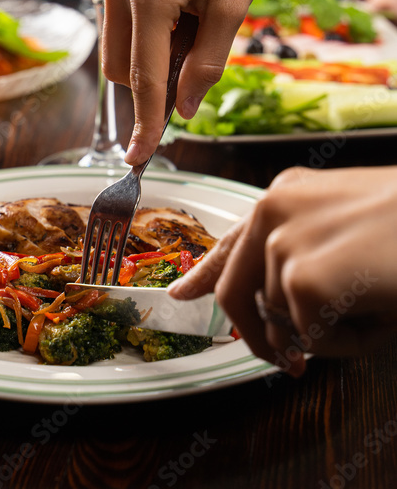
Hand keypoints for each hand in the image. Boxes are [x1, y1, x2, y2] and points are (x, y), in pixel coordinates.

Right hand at [102, 0, 303, 164]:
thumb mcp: (232, 11)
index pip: (142, 77)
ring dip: (151, 56)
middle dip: (154, 81)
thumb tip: (183, 109)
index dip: (145, 121)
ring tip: (195, 26)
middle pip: (122, 68)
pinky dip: (149, 34)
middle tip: (200, 59)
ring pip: (119, 46)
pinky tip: (182, 12)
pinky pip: (122, 22)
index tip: (140, 157)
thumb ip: (205, 65)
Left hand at [168, 166, 396, 372]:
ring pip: (284, 321)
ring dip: (327, 332)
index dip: (204, 274)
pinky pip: (313, 339)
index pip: (230, 241)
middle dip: (259, 336)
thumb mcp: (345, 229)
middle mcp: (272, 209)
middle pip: (235, 291)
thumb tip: (264, 309)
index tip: (181, 295)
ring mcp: (283, 242)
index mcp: (285, 193)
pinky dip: (348, 342)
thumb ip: (296, 253)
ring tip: (375, 298)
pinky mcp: (304, 278)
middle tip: (289, 364)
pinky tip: (379, 307)